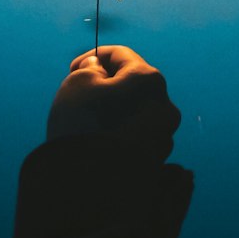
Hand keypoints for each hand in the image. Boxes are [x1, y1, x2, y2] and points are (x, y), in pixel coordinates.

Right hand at [47, 45, 180, 163]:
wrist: (86, 182)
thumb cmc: (80, 123)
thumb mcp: (77, 83)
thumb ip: (90, 68)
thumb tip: (98, 69)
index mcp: (148, 80)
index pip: (121, 55)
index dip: (94, 56)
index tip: (74, 68)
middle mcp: (164, 106)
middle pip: (133, 84)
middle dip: (106, 84)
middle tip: (80, 93)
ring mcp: (164, 136)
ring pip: (136, 111)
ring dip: (115, 109)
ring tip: (88, 120)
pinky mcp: (157, 160)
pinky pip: (136, 135)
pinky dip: (120, 131)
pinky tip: (98, 140)